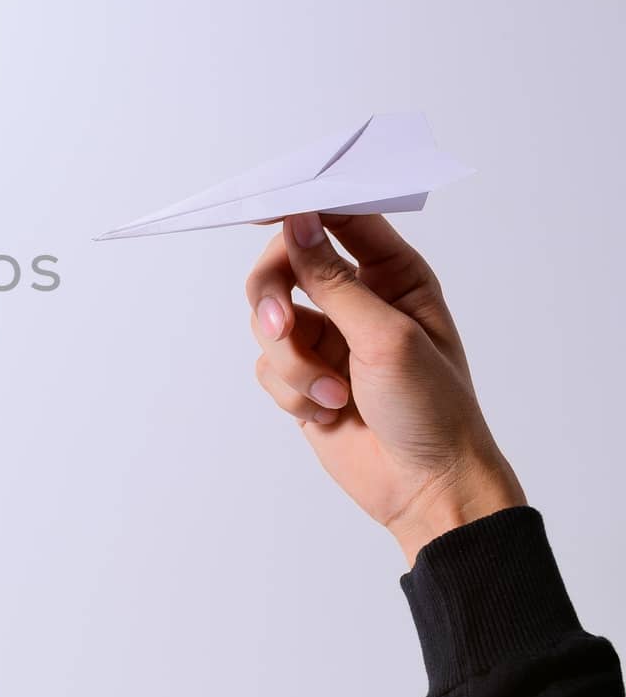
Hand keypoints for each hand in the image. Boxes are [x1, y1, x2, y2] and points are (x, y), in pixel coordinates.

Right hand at [246, 212, 524, 565]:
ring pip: (268, 318)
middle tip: (280, 327)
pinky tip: (329, 412)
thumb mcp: (386, 337)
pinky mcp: (303, 375)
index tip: (265, 210)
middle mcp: (356, 298)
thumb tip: (297, 223)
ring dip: (291, 361)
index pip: (339, 218)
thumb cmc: (431, 410)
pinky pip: (267, 364)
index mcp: (393, 274)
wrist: (423, 487)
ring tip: (329, 394)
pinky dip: (290, 390)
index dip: (300, 209)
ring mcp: (327, 336)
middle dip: (275, 297)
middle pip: (284, 264)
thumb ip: (333, 280)